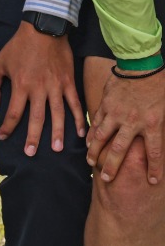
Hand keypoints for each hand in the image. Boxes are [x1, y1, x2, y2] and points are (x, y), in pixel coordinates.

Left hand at [0, 21, 85, 155]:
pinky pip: (75, 104)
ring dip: (58, 133)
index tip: (3, 137)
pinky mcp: (69, 83)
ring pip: (58, 115)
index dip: (7, 127)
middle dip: (33, 138)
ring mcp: (56, 87)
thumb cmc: (18, 46)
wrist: (43, 29)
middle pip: (36, 119)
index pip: (13, 113)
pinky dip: (79, 119)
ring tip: (57, 149)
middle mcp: (39, 89)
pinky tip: (82, 133)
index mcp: (21, 85)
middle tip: (30, 153)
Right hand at [87, 67, 164, 182]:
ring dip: (95, 151)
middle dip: (113, 166)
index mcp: (152, 124)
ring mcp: (116, 113)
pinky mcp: (106, 104)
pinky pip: (97, 120)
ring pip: (102, 136)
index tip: (152, 181)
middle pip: (121, 149)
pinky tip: (87, 141)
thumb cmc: (159, 84)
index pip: (154, 153)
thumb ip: (164, 125)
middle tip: (106, 178)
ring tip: (90, 162)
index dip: (154, 169)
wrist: (141, 64)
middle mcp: (132, 122)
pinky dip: (91, 132)